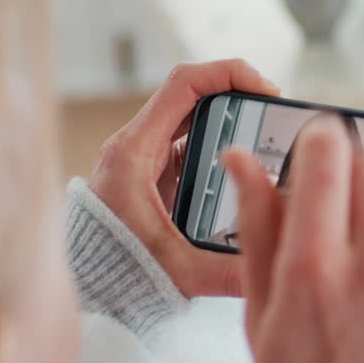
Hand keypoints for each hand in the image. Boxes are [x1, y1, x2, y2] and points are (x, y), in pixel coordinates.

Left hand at [89, 59, 278, 297]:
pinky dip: (221, 144)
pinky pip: (190, 143)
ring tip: (270, 136)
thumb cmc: (117, 274)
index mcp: (134, 152)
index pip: (183, 85)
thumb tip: (275, 268)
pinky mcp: (153, 173)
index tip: (266, 90)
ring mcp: (144, 157)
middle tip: (276, 114)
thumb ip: (227, 271)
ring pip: (192, 118)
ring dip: (231, 120)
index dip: (228, 74)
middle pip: (192, 95)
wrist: (87, 288)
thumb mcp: (177, 272)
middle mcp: (136, 145)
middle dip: (238, 95)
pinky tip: (247, 166)